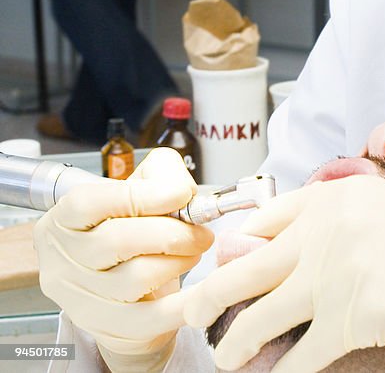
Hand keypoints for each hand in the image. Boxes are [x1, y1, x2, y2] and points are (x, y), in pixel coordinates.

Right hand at [33, 147, 212, 372]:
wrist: (122, 280)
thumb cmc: (130, 227)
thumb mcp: (139, 187)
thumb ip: (162, 174)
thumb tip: (183, 192)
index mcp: (65, 218)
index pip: (89, 203)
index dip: (141, 196)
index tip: (182, 194)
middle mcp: (63, 259)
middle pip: (118, 242)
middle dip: (173, 233)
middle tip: (202, 232)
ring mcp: (79, 298)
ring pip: (136, 279)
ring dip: (179, 262)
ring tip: (194, 253)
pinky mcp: (105, 329)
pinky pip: (149, 319)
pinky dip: (183, 304)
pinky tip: (203, 290)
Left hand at [183, 175, 384, 372]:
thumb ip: (336, 232)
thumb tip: (261, 251)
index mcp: (346, 193)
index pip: (267, 217)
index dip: (235, 246)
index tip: (216, 266)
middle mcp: (336, 223)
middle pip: (248, 266)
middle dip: (206, 295)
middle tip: (179, 315)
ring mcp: (344, 269)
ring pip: (261, 314)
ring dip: (235, 344)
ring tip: (224, 359)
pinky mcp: (359, 316)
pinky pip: (300, 357)